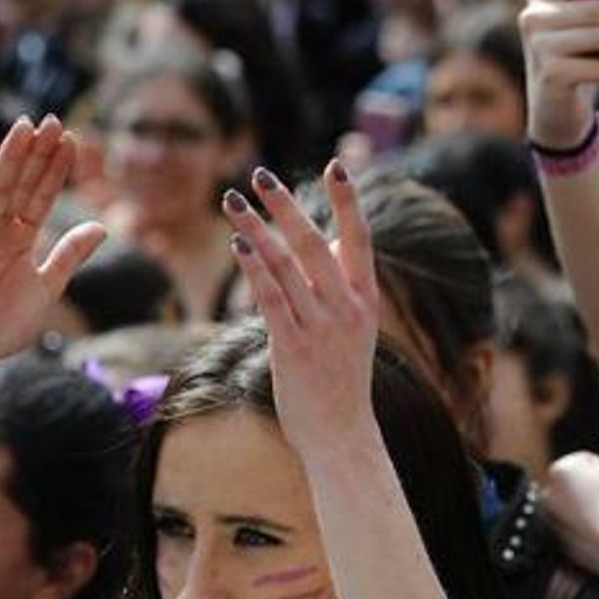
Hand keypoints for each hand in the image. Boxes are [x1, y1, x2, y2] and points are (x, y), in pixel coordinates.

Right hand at [0, 117, 96, 383]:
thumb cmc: (2, 326)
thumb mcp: (47, 287)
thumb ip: (70, 255)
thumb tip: (103, 225)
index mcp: (22, 238)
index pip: (42, 195)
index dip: (56, 168)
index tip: (73, 140)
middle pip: (21, 183)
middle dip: (37, 153)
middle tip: (53, 120)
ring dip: (8, 158)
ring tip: (24, 126)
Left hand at [222, 162, 378, 457]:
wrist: (342, 433)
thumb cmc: (343, 378)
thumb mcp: (354, 328)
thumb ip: (342, 285)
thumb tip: (328, 241)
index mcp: (366, 300)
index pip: (360, 239)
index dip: (349, 202)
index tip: (337, 165)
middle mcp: (347, 309)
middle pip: (316, 244)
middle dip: (287, 206)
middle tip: (260, 176)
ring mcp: (322, 328)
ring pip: (288, 267)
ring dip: (258, 230)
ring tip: (233, 201)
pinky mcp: (294, 347)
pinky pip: (272, 299)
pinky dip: (255, 269)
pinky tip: (238, 246)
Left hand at [543, 382, 598, 595]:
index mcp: (560, 468)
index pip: (585, 465)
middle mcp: (545, 492)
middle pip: (574, 486)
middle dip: (591, 494)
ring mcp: (546, 518)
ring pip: (571, 507)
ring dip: (584, 512)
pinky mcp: (550, 542)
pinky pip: (565, 530)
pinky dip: (576, 533)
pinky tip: (592, 538)